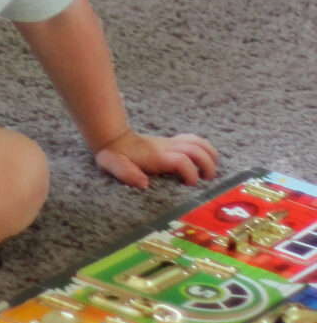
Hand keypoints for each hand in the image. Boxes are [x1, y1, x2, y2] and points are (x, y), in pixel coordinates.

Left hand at [94, 129, 218, 188]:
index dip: (190, 172)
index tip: (190, 185)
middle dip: (208, 165)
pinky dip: (205, 150)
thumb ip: (126, 172)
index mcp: (157, 156)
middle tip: (207, 180)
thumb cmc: (115, 155)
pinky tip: (203, 162)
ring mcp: (171, 144)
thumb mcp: (112, 164)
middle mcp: (168, 147)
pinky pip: (194, 141)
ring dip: (210, 156)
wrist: (114, 138)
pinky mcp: (173, 143)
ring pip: (199, 142)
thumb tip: (144, 183)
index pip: (181, 160)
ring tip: (209, 173)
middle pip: (196, 149)